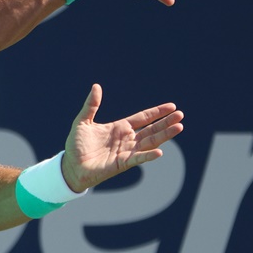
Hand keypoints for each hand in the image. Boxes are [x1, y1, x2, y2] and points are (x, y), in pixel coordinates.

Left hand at [60, 84, 183, 191]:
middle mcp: (127, 139)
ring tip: (179, 127)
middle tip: (181, 115)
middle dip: (166, 122)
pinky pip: (138, 159)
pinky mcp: (122, 164)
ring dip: (164, 135)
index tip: (172, 106)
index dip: (157, 112)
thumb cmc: (76, 145)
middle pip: (151, 129)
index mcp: (119, 127)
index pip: (143, 118)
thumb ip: (91, 105)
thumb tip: (96, 86)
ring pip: (150, 142)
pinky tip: (160, 151)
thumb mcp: (83, 121)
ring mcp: (126, 151)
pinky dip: (148, 156)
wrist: (71, 166)